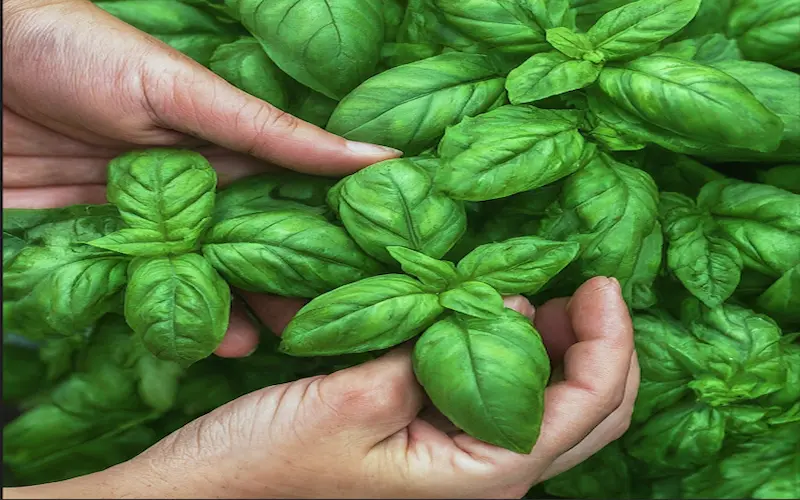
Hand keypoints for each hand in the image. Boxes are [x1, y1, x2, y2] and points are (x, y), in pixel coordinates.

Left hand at [2, 0, 399, 357]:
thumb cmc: (79, 51)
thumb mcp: (183, 88)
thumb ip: (270, 131)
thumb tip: (375, 155)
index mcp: (221, 149)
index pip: (292, 198)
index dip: (333, 233)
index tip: (376, 267)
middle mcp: (192, 193)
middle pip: (252, 248)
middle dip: (292, 286)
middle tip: (332, 321)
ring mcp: (145, 227)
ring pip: (204, 280)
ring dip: (238, 310)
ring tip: (275, 338)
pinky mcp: (92, 250)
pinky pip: (139, 292)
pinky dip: (171, 317)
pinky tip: (205, 340)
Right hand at [7, 277, 636, 498]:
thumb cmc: (262, 464)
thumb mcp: (350, 398)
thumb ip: (435, 352)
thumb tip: (504, 306)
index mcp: (481, 477)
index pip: (588, 408)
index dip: (610, 340)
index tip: (602, 279)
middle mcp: (485, 482)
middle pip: (589, 417)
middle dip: (601, 347)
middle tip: (587, 285)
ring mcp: (462, 471)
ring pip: (551, 411)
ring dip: (561, 351)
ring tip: (546, 292)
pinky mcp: (435, 454)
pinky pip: (502, 405)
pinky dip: (513, 358)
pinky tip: (489, 319)